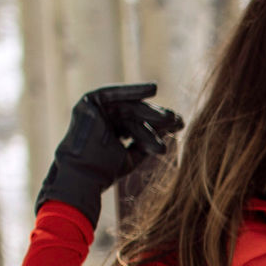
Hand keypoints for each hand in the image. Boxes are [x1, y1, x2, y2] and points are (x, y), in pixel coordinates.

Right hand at [37, 83, 184, 222]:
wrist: (85, 176)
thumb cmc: (106, 171)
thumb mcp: (133, 155)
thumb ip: (147, 141)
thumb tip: (169, 128)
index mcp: (111, 134)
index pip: (138, 125)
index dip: (159, 126)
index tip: (180, 126)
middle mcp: (103, 120)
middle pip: (135, 115)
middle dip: (158, 118)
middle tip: (178, 121)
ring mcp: (95, 111)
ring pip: (128, 107)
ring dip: (150, 111)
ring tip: (169, 117)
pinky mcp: (88, 102)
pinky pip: (114, 92)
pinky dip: (133, 90)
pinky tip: (153, 89)